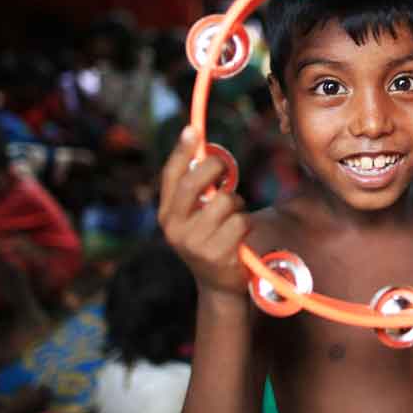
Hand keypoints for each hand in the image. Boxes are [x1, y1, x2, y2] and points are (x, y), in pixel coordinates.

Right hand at [158, 127, 250, 294]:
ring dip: (236, 203)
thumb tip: (206, 150)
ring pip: (225, 201)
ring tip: (233, 216)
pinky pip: (240, 221)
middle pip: (194, 182)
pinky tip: (239, 236)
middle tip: (225, 168)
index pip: (171, 175)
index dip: (182, 150)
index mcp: (166, 214)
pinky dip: (245, 223)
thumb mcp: (195, 215)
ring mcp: (193, 243)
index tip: (193, 129)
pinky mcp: (215, 254)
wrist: (219, 284)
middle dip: (215, 167)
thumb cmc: (211, 238)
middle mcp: (174, 228)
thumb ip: (197, 189)